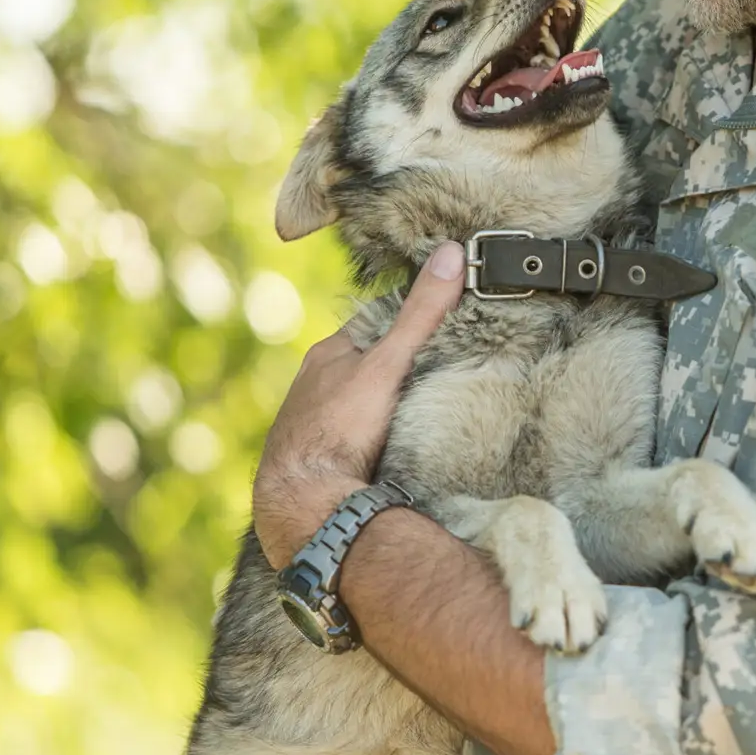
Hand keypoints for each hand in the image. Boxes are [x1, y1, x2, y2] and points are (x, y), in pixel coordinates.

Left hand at [251, 242, 464, 567]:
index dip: (413, 318)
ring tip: (428, 407)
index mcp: (329, 352)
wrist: (303, 500)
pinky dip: (374, 434)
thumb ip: (421, 314)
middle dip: (401, 364)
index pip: (377, 322)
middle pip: (369, 362)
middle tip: (447, 366)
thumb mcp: (389, 363)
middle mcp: (315, 383)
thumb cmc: (339, 427)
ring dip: (387, 403)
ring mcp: (313, 420)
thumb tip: (452, 254)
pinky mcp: (319, 457)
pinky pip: (353, 435)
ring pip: (359, 400)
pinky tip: (393, 446)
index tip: (449, 318)